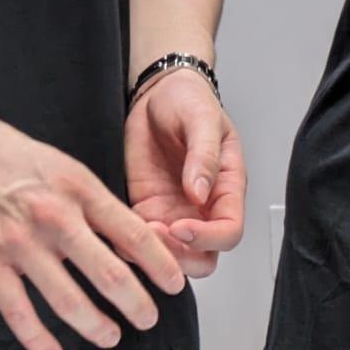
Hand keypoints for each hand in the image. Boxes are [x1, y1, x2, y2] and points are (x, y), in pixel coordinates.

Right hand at [0, 103, 186, 349]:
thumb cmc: (10, 154)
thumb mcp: (66, 168)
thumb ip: (95, 204)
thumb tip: (128, 242)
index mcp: (80, 189)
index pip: (133, 233)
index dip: (160, 264)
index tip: (176, 284)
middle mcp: (55, 218)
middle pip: (108, 272)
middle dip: (136, 303)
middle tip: (149, 320)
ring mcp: (20, 243)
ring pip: (67, 299)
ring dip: (95, 325)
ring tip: (111, 337)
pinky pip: (17, 311)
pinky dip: (37, 339)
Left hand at [124, 70, 245, 278]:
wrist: (158, 92)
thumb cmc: (188, 100)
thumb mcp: (202, 118)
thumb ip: (204, 155)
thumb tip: (200, 193)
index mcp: (227, 186)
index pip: (229, 231)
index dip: (208, 238)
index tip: (181, 226)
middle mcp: (203, 206)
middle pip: (204, 257)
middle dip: (181, 256)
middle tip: (156, 233)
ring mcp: (174, 211)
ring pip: (173, 257)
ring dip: (156, 254)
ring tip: (138, 228)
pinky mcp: (146, 209)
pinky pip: (142, 241)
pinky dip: (131, 245)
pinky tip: (120, 227)